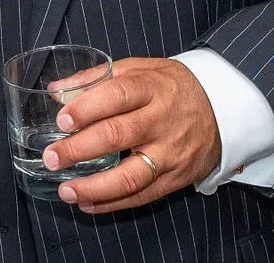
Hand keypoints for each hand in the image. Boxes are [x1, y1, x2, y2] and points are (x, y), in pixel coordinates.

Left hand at [42, 57, 221, 214]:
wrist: (221, 109)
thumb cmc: (172, 87)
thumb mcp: (141, 68)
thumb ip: (98, 77)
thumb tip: (57, 91)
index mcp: (152, 88)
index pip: (118, 96)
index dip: (87, 108)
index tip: (62, 120)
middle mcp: (162, 121)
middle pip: (118, 136)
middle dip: (79, 149)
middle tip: (52, 157)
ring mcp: (170, 153)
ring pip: (131, 176)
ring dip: (94, 187)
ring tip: (66, 190)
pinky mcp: (175, 178)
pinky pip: (142, 196)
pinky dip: (112, 203)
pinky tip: (87, 203)